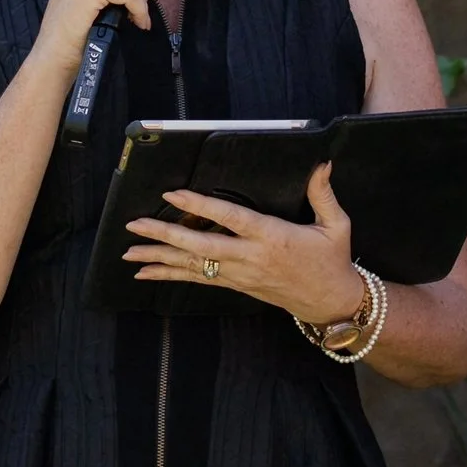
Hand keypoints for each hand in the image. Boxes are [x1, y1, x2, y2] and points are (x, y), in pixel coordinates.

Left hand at [122, 162, 365, 323]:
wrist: (330, 303)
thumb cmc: (332, 261)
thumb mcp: (337, 225)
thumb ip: (323, 194)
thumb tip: (322, 164)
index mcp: (272, 237)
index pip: (230, 219)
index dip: (201, 207)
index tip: (174, 195)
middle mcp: (250, 257)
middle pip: (201, 247)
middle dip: (165, 235)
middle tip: (136, 225)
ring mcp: (240, 275)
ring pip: (193, 266)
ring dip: (159, 259)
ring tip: (129, 253)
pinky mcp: (236, 285)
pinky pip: (197, 279)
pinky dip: (170, 276)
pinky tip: (146, 274)